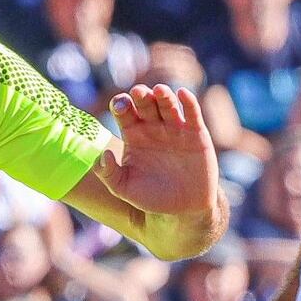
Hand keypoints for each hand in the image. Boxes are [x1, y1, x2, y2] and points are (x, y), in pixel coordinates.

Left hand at [95, 84, 221, 220]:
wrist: (185, 209)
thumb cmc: (152, 198)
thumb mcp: (125, 189)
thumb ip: (109, 174)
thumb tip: (103, 155)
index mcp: (134, 134)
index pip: (124, 111)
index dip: (121, 104)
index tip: (121, 107)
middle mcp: (153, 127)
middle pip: (145, 103)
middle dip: (141, 95)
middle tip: (138, 93)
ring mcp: (175, 128)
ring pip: (168, 103)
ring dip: (163, 94)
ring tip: (159, 91)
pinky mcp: (196, 133)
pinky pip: (192, 113)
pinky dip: (189, 101)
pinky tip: (183, 94)